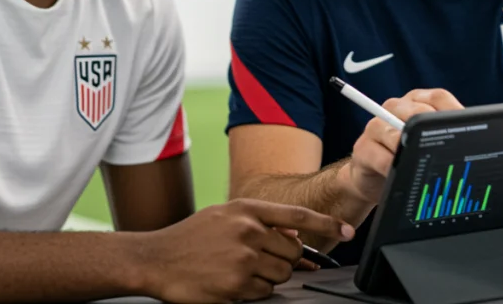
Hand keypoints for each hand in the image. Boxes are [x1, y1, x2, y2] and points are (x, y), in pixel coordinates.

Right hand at [142, 198, 354, 303]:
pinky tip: (233, 282)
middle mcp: (248, 231)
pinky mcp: (236, 286)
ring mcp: (243, 259)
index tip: (347, 230)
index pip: (297, 216)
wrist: (155, 259)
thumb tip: (293, 237)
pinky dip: (254, 292)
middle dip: (286, 261)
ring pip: (282, 275)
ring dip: (269, 277)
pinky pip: (264, 293)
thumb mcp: (223, 216)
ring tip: (242, 270)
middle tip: (261, 260)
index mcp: (246, 209)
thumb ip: (257, 221)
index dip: (326, 224)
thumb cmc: (189, 238)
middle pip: (293, 253)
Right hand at [344, 89, 462, 204]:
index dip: (454, 112)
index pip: (438, 98)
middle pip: (417, 112)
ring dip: (410, 150)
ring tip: (420, 164)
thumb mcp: (428, 144)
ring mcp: (376, 126)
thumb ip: (445, 136)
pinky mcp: (363, 148)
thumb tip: (475, 137)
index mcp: (416, 102)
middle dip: (432, 133)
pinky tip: (402, 175)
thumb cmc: (407, 158)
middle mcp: (395, 108)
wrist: (372, 179)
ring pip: (397, 132)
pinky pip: (381, 157)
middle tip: (446, 151)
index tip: (468, 129)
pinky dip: (394, 167)